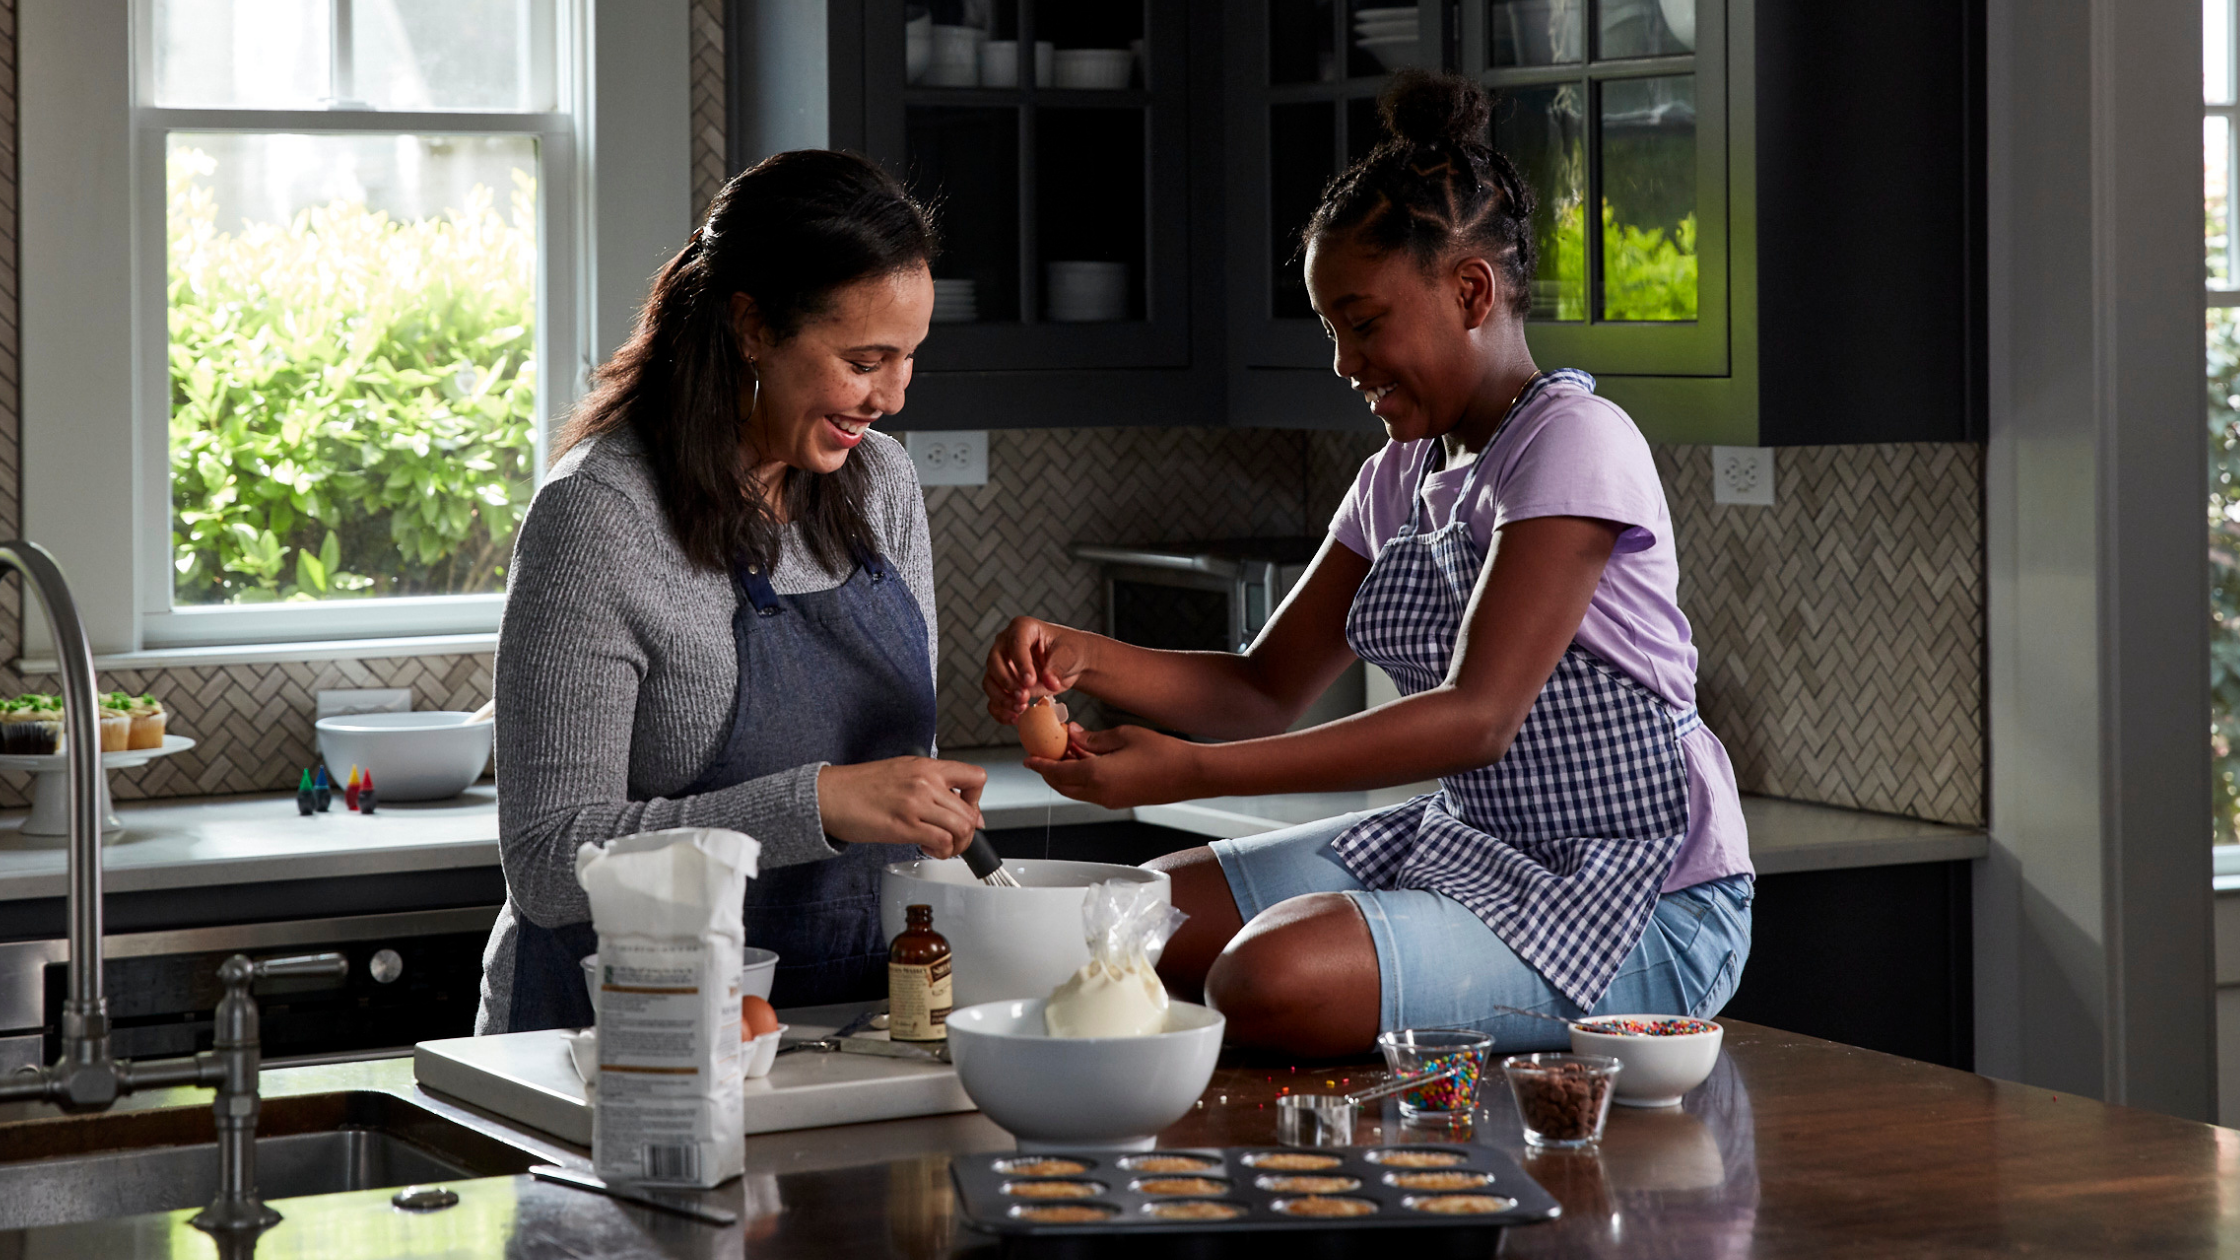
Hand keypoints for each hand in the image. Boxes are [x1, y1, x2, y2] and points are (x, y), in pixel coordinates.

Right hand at [817, 757, 986, 856]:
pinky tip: (928, 847)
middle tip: (953, 839)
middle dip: (968, 832)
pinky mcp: (904, 826)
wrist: (829, 795)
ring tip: (941, 845)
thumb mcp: (901, 771)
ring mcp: (916, 803)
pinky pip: (943, 841)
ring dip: (957, 844)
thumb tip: (955, 807)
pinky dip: (942, 851)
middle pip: (970, 811)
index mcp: (926, 767)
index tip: (968, 812)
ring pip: (962, 828)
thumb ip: (929, 784)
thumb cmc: (859, 786)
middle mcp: (925, 782)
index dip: (977, 800)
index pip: (975, 777)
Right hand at [983, 616, 1089, 721]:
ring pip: (989, 681)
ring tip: (1022, 708)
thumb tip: (1050, 681)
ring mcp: (1001, 665)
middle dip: (1007, 682)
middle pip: (994, 662)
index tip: (1030, 680)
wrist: (1070, 665)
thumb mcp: (1069, 656)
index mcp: (1022, 628)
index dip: (1020, 662)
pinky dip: (1000, 710)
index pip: (1015, 643)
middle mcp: (1005, 644)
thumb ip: (1058, 667)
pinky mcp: (1002, 684)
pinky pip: (993, 699)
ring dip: (1002, 698)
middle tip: (1024, 696)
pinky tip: (1015, 719)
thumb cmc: (1069, 652)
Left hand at [1026, 725, 1202, 809]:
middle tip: (1046, 751)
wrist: (1190, 774)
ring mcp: (1110, 800)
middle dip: (1050, 770)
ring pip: (1076, 790)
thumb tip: (1073, 735)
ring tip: (1068, 750)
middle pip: (1062, 785)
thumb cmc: (1162, 753)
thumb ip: (1093, 738)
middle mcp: (1099, 794)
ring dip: (1067, 773)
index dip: (1039, 764)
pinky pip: (1091, 791)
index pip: (1056, 772)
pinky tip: (1088, 759)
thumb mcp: (1123, 735)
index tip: (1028, 758)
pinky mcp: (1120, 800)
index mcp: (1096, 776)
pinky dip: (1082, 777)